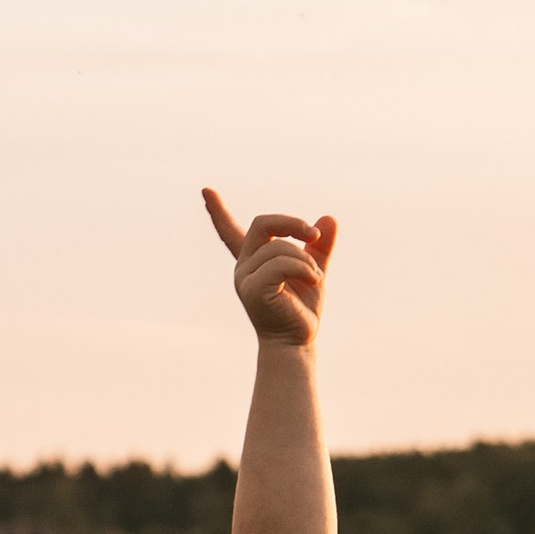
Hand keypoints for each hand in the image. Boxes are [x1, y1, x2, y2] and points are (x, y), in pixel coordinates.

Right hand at [203, 188, 336, 349]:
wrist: (297, 342)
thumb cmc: (300, 310)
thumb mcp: (312, 270)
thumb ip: (319, 246)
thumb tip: (328, 218)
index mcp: (253, 261)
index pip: (231, 231)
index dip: (218, 212)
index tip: (206, 191)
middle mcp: (244, 266)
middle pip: (263, 223)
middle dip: (293, 223)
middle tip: (314, 235)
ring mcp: (245, 277)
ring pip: (280, 246)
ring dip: (306, 260)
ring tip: (315, 278)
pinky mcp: (252, 289)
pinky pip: (282, 263)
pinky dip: (304, 269)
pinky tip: (314, 281)